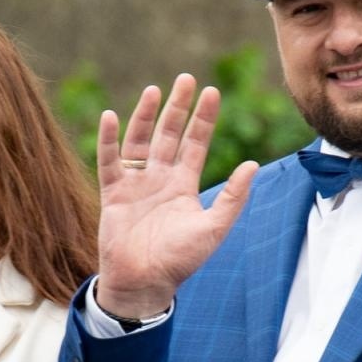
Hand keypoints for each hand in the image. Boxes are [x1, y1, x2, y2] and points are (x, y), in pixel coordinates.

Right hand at [94, 74, 257, 318]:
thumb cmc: (180, 261)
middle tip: (186, 78)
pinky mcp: (112, 193)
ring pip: (140, 140)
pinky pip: (109, 160)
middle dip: (178, 107)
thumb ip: (232, 197)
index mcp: (184, 185)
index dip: (204, 118)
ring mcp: (135, 184)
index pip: (196, 143)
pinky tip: (111, 116)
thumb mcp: (213, 229)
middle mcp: (160, 178)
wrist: (143, 283)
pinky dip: (109, 139)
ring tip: (154, 90)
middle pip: (169, 134)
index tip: (212, 92)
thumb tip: (253, 164)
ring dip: (146, 116)